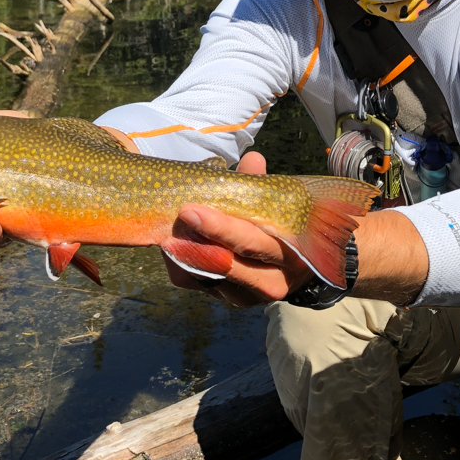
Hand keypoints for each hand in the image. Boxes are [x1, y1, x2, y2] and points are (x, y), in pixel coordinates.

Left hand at [162, 152, 312, 307]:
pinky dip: (181, 264)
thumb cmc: (281, 225)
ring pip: (209, 277)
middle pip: (228, 264)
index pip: (252, 243)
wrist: (291, 266)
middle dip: (197, 241)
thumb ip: (260, 185)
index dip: (221, 227)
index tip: (191, 209)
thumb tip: (253, 159)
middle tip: (174, 219)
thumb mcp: (275, 206)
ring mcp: (250, 296)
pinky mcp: (230, 300)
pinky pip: (197, 284)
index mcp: (292, 255)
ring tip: (167, 231)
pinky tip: (172, 244)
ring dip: (185, 253)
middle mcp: (274, 283)